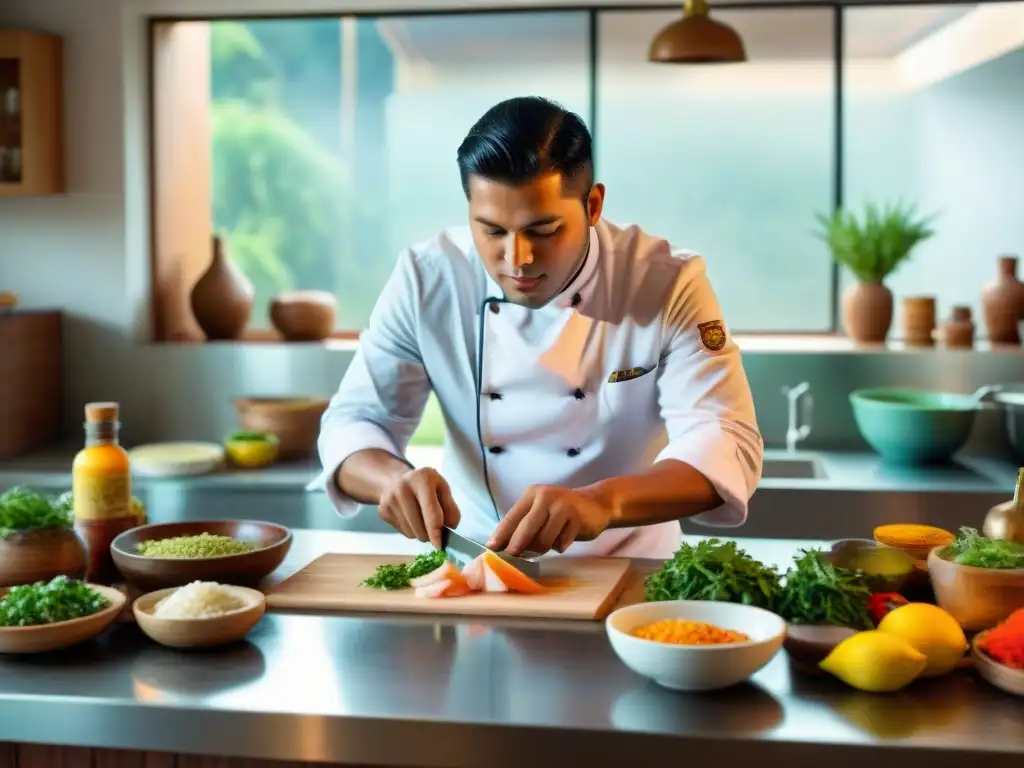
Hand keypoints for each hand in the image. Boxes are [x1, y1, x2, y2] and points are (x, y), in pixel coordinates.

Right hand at [378, 467, 460, 548]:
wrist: (396, 479)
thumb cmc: (425, 485)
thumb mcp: (442, 488)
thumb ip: (450, 507)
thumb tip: (451, 527)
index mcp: (422, 479)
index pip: (431, 514)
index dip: (437, 533)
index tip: (440, 546)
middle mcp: (403, 488)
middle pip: (420, 528)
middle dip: (430, 534)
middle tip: (434, 526)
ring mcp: (390, 500)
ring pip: (411, 533)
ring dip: (420, 533)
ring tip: (421, 518)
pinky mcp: (383, 510)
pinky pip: (402, 532)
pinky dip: (410, 530)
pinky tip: (409, 517)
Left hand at [487, 485, 610, 555]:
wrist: (596, 505)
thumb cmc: (561, 513)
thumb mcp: (540, 512)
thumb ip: (524, 525)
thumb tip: (503, 546)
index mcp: (532, 494)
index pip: (512, 516)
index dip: (501, 534)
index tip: (492, 548)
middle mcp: (545, 496)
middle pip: (526, 527)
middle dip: (517, 545)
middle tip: (512, 556)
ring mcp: (562, 505)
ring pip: (544, 538)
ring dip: (542, 548)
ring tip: (548, 544)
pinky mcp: (577, 518)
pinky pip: (561, 542)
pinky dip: (560, 546)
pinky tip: (565, 538)